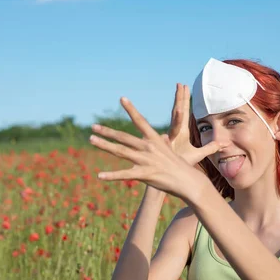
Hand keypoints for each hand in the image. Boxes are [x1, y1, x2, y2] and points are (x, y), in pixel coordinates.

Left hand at [89, 97, 214, 201]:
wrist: (188, 181)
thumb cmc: (179, 166)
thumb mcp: (170, 150)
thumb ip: (162, 142)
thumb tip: (162, 136)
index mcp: (154, 139)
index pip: (141, 121)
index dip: (131, 109)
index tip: (122, 98)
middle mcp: (149, 147)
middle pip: (124, 137)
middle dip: (107, 131)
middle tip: (93, 127)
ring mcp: (146, 161)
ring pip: (121, 151)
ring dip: (104, 145)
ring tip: (91, 140)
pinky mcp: (146, 175)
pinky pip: (125, 175)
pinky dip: (112, 175)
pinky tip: (99, 176)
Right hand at [161, 83, 225, 165]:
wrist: (168, 177)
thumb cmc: (181, 164)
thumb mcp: (198, 154)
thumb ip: (210, 148)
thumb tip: (224, 143)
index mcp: (181, 132)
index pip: (183, 113)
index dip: (184, 99)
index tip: (185, 86)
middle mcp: (173, 134)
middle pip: (176, 113)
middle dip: (178, 100)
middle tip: (180, 85)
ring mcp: (167, 142)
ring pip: (172, 128)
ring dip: (176, 119)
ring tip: (180, 108)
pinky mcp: (163, 152)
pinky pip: (164, 146)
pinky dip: (164, 142)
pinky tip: (165, 137)